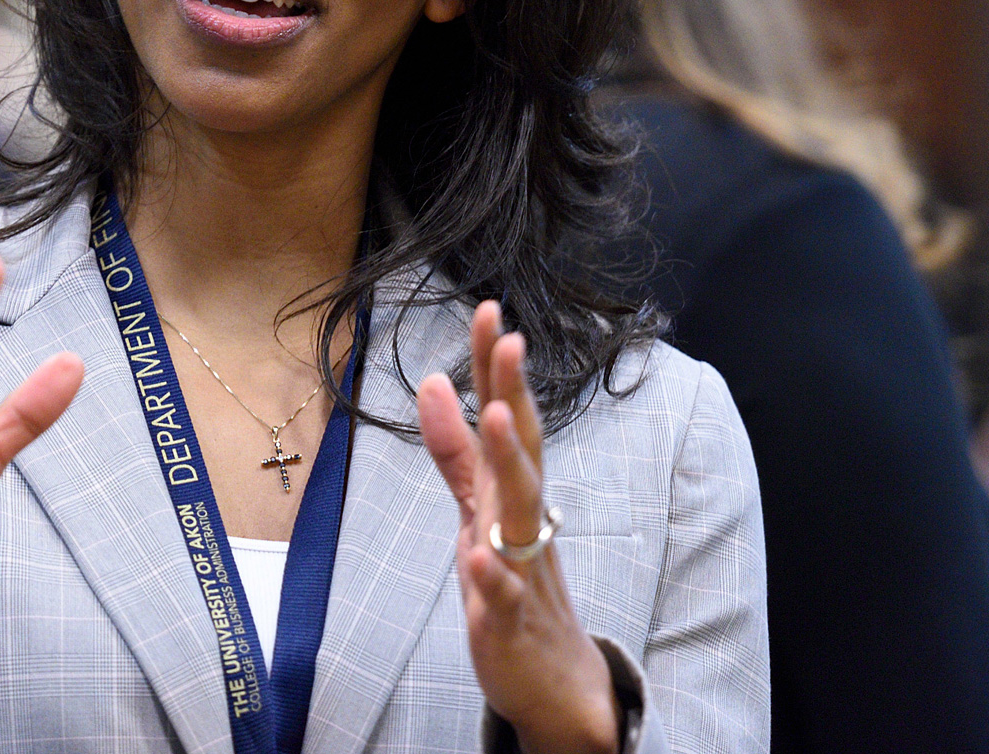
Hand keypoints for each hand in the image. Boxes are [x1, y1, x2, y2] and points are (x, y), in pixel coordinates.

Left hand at [417, 302, 621, 753]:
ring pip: (522, 512)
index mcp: (512, 490)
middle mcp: (523, 519)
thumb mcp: (476, 508)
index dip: (496, 366)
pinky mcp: (510, 620)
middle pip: (524, 450)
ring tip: (501, 417)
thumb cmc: (512, 580)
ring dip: (512, 464)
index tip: (490, 309)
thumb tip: (436, 382)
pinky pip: (504, 596)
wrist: (552, 679)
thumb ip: (455, 450)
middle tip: (511, 338)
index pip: (508, 416)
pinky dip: (493, 576)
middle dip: (516, 393)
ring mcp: (521, 568)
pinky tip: (477, 554)